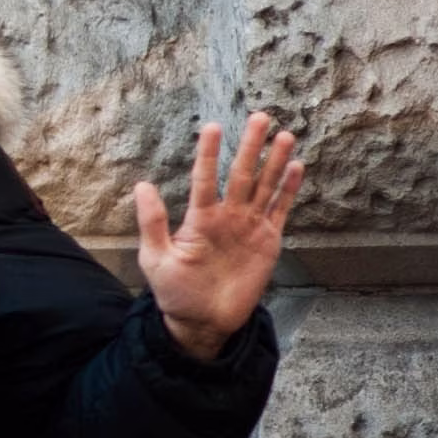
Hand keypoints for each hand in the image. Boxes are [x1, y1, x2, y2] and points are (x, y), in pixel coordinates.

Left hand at [134, 114, 303, 358]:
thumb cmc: (175, 291)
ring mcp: (249, 227)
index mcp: (200, 219)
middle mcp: (227, 217)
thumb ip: (152, 223)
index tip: (213, 126)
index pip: (206, 179)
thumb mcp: (155, 258)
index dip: (209, 154)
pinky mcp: (267, 242)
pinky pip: (280, 211)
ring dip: (275, 162)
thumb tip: (142, 185)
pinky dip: (289, 191)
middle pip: (242, 175)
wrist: (203, 321)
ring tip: (284, 135)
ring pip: (265, 187)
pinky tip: (296, 168)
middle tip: (259, 116)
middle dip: (251, 147)